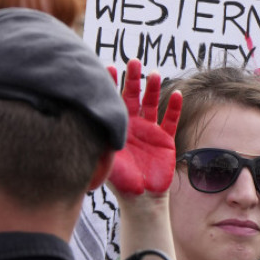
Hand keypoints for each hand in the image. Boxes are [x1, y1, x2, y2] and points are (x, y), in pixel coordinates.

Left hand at [107, 59, 181, 194]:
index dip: (110, 85)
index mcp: (115, 127)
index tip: (107, 68)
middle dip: (132, 79)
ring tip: (153, 73)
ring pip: (152, 104)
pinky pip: (171, 120)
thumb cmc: (118, 180)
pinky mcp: (166, 139)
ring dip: (153, 89)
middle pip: (132, 96)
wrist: (139, 198)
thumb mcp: (105, 158)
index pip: (111, 101)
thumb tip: (82, 125)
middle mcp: (132, 125)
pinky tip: (176, 94)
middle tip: (132, 61)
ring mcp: (150, 131)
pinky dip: (174, 108)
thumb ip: (98, 142)